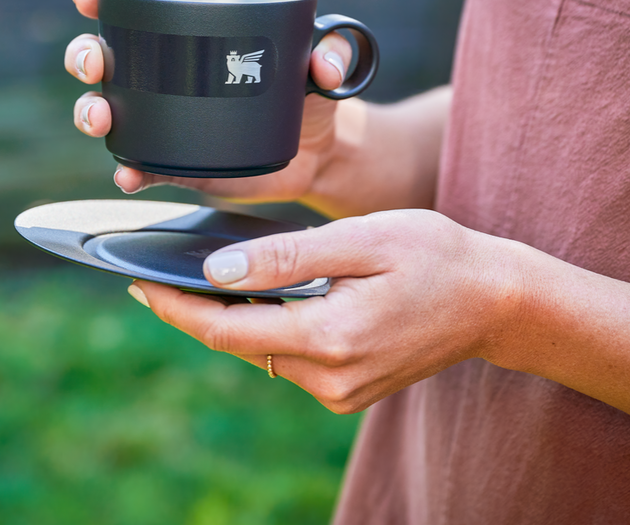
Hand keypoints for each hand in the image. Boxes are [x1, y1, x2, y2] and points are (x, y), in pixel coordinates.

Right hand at [65, 0, 353, 200]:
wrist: (319, 154)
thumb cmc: (311, 99)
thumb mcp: (322, 69)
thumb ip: (330, 54)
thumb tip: (325, 66)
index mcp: (193, 44)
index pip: (138, 15)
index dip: (104, 0)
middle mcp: (167, 81)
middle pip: (107, 61)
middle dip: (85, 56)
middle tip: (95, 63)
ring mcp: (167, 124)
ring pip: (110, 113)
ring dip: (91, 112)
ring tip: (102, 117)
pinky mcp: (178, 165)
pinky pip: (142, 167)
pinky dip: (128, 171)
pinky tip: (127, 174)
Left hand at [128, 210, 522, 412]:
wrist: (492, 300)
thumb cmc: (436, 256)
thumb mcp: (364, 239)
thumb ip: (290, 257)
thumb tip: (219, 269)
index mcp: (331, 336)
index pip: (228, 328)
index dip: (175, 306)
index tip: (136, 282)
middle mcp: (330, 376)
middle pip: (239, 342)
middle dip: (196, 310)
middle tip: (160, 274)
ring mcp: (341, 390)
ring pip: (263, 351)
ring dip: (236, 316)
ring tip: (211, 278)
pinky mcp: (349, 389)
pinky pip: (289, 357)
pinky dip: (269, 327)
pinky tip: (265, 297)